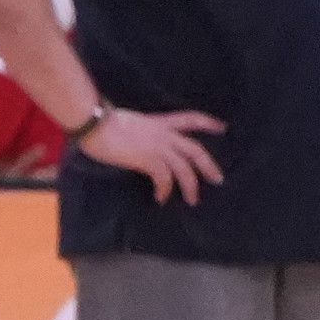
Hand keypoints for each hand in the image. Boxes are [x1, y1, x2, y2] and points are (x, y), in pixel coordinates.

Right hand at [75, 101, 223, 203]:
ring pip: (184, 168)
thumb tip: (142, 143)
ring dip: (191, 186)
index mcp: (161, 122)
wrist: (96, 124)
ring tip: (193, 200)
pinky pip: (164, 178)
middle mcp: (164, 134)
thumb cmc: (105, 122)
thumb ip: (144, 132)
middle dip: (209, 165)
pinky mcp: (148, 160)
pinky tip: (161, 198)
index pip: (191, 118)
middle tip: (218, 180)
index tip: (223, 127)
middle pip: (195, 150)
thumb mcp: (133, 123)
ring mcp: (158, 147)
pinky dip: (165, 190)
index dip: (208, 123)